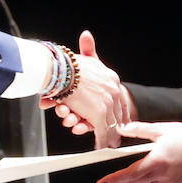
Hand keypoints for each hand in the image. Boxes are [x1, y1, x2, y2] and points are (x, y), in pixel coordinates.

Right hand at [49, 30, 131, 148]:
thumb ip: (88, 48)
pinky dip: (101, 141)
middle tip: (117, 137)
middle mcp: (113, 90)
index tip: (122, 119)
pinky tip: (103, 147)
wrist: (60, 69)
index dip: (120, 110)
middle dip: (115, 126)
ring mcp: (106, 103)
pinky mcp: (98, 114)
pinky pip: (101, 131)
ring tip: (112, 144)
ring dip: (108, 135)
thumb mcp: (82, 52)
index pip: (119, 97)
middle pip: (117, 113)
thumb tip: (86, 35)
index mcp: (111, 77)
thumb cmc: (66, 62)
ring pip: (110, 124)